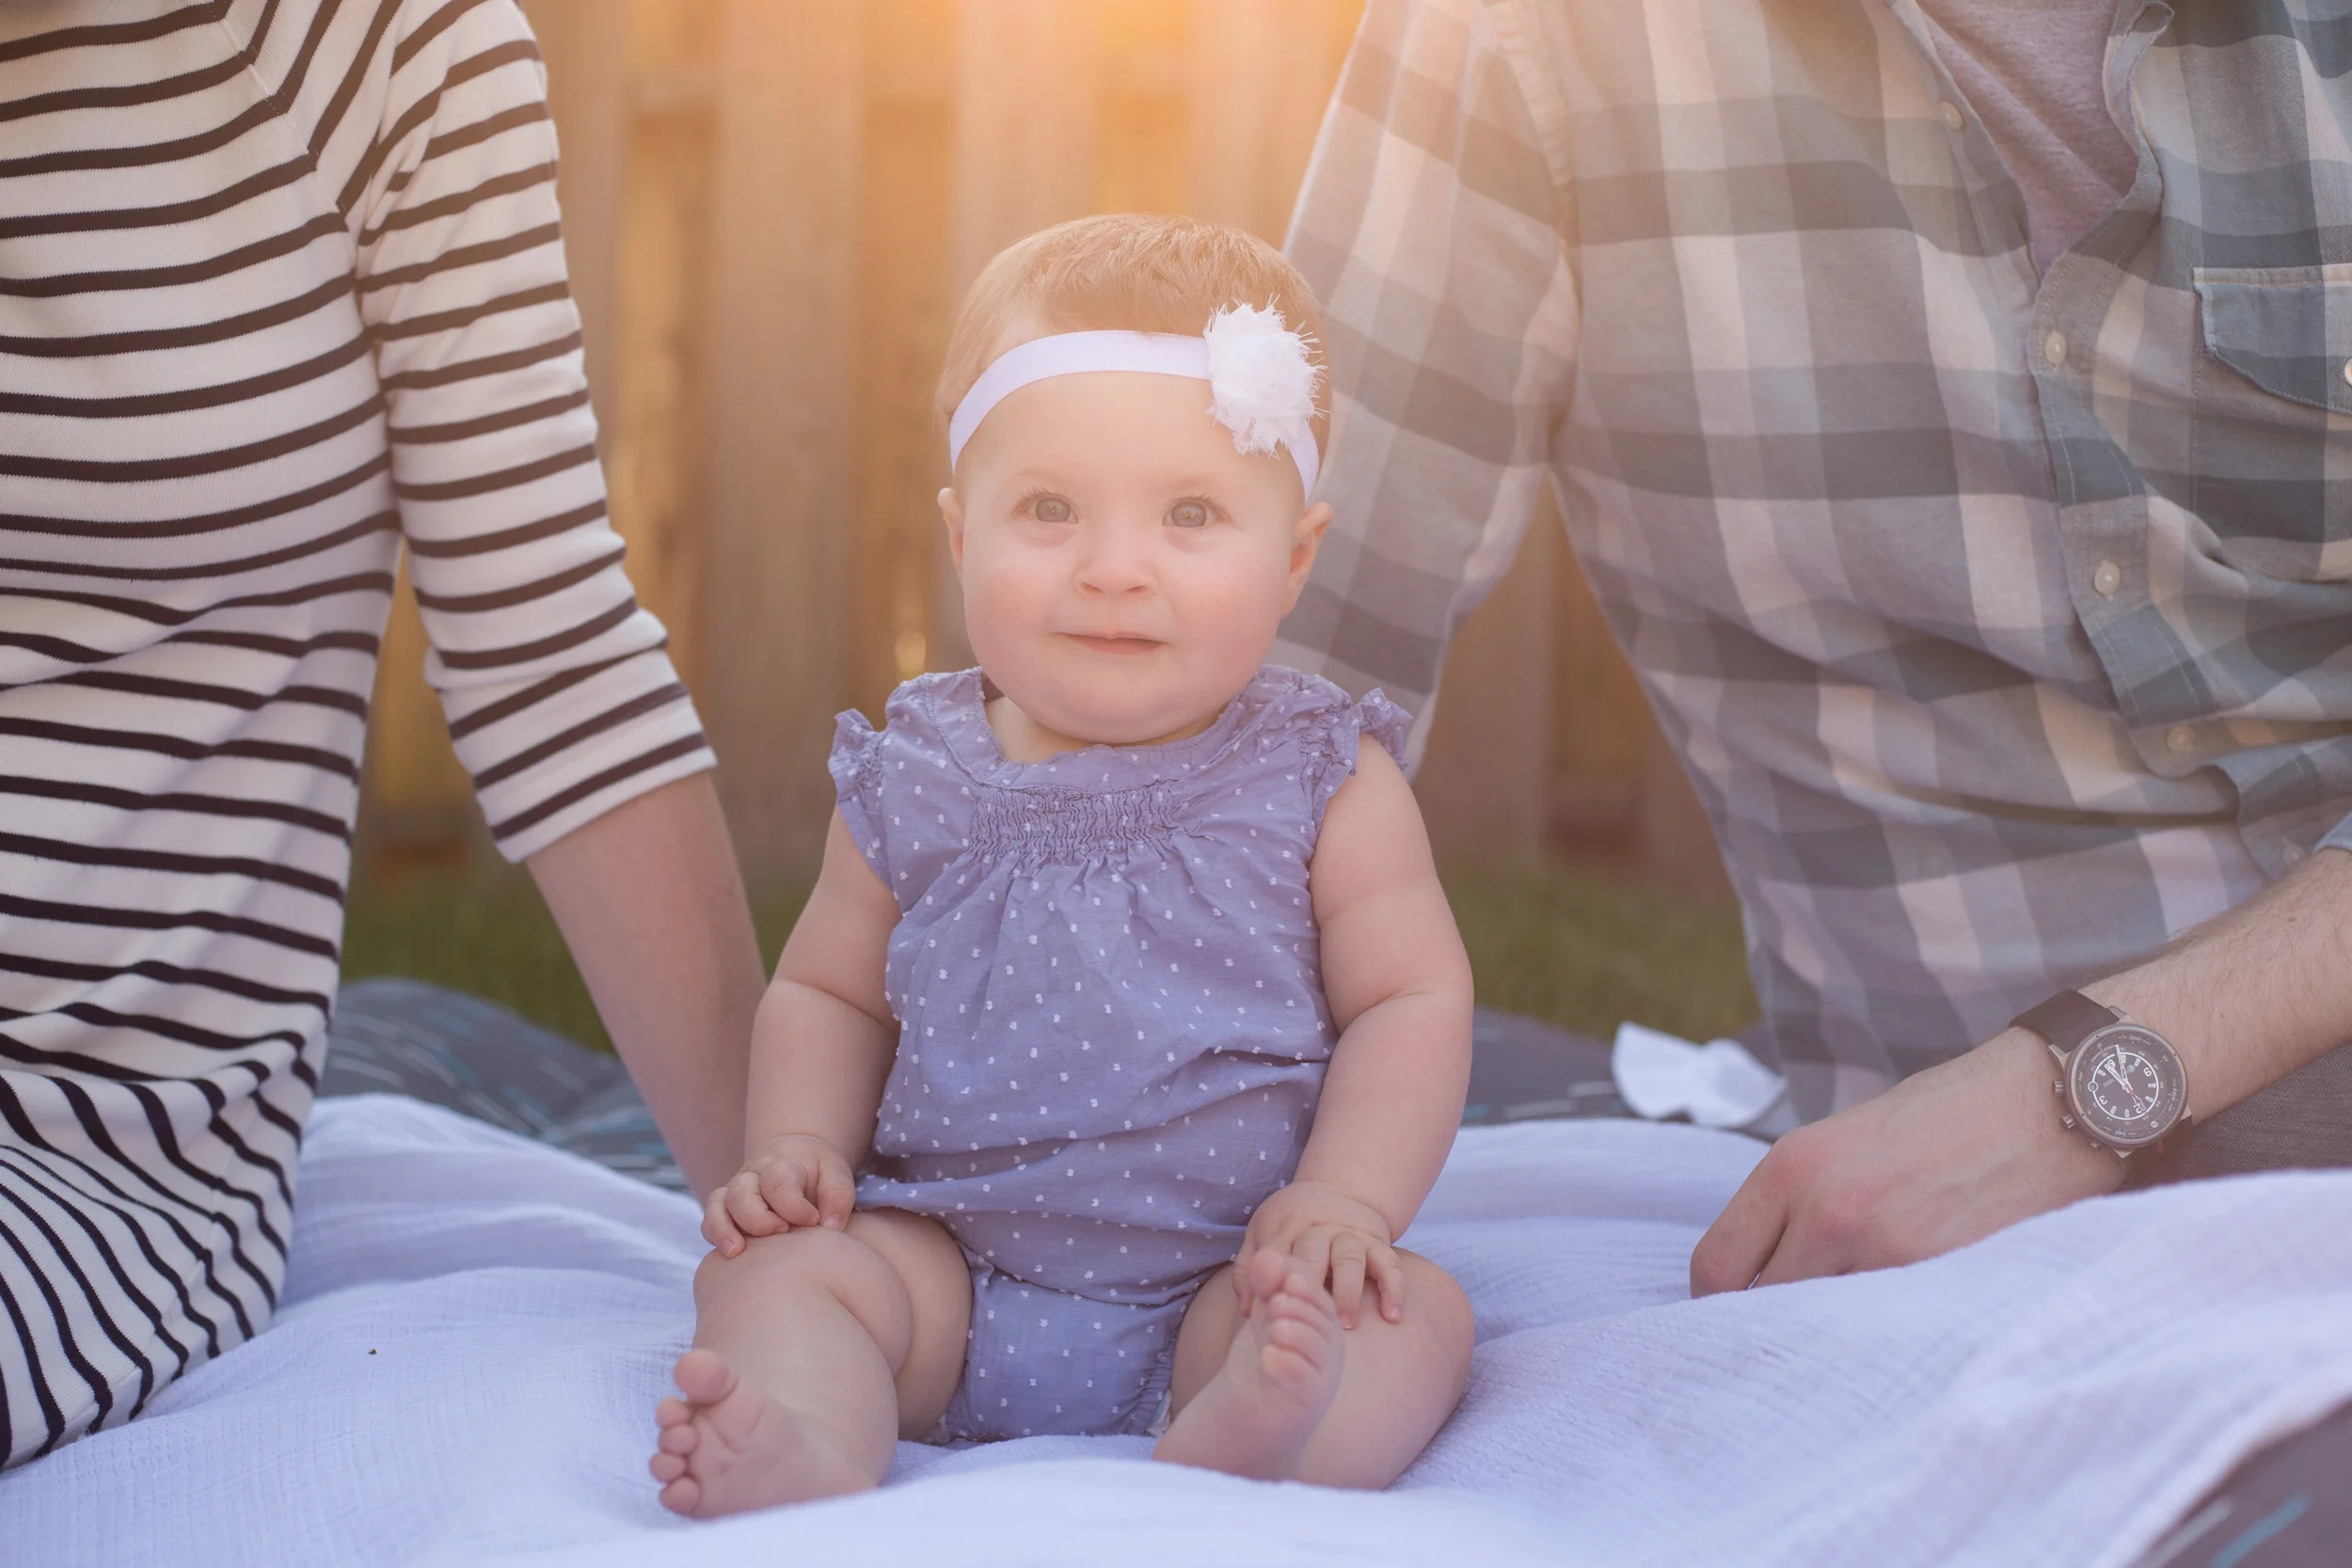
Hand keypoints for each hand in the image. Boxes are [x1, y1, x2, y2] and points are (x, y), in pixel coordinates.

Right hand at [700, 1133, 855, 1257]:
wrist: (795, 1158)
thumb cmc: (819, 1172)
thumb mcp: (836, 1173)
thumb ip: (838, 1196)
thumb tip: (829, 1227)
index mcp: (781, 1165)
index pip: (778, 1182)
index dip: (794, 1206)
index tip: (814, 1221)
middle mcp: (752, 1176)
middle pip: (742, 1193)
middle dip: (759, 1218)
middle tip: (782, 1232)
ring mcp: (735, 1192)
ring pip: (719, 1204)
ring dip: (725, 1228)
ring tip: (738, 1251)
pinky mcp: (726, 1209)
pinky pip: (710, 1218)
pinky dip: (715, 1233)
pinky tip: (730, 1253)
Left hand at [1237, 1179, 1403, 1328]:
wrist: (1337, 1191)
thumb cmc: (1292, 1223)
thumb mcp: (1262, 1234)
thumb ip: (1249, 1269)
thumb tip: (1247, 1309)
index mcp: (1286, 1224)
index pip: (1277, 1251)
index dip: (1275, 1280)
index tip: (1275, 1310)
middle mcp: (1319, 1226)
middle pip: (1314, 1251)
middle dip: (1311, 1284)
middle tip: (1310, 1320)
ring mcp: (1351, 1233)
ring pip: (1351, 1257)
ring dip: (1349, 1290)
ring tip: (1346, 1324)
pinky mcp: (1377, 1241)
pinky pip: (1389, 1263)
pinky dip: (1393, 1288)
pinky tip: (1392, 1317)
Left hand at [1689, 1029, 2125, 1293]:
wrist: (2049, 1102)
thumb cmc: (1949, 1118)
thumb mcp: (1846, 1142)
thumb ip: (1798, 1203)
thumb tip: (1759, 1277)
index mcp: (1791, 1167)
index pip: (1714, 1267)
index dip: (1719, 1303)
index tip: (1740, 1313)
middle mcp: (1825, 1208)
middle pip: (1759, 1307)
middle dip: (1774, 1323)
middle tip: (1797, 1331)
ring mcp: (1883, 1248)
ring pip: (1821, 1326)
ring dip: (1831, 1335)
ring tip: (1855, 1327)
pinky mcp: (1940, 1276)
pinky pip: (1885, 1330)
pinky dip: (1885, 1336)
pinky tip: (1904, 1324)